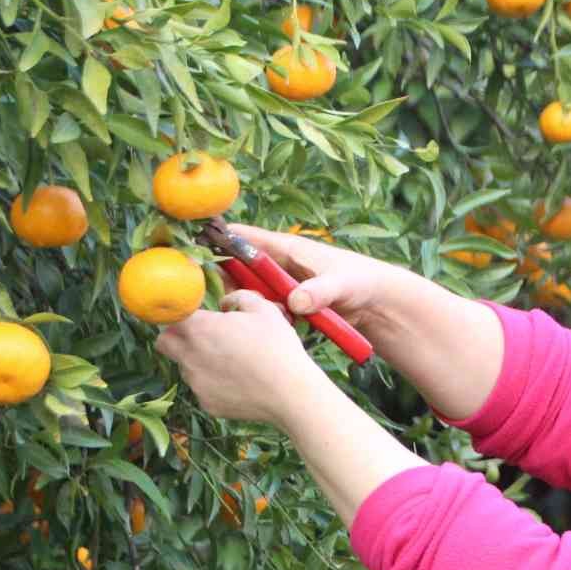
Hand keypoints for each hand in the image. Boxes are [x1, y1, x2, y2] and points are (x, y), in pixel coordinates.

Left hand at [154, 291, 317, 425]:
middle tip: (201, 337)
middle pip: (164, 343)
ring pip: (185, 367)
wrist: (291, 393)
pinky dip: (213, 384)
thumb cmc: (278, 347)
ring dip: (197, 361)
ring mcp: (196, 383)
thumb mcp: (263, 309)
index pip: (169, 317)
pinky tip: (238, 382)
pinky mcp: (207, 404)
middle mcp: (190, 356)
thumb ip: (238, 298)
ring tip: (230, 363)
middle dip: (175, 337)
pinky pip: (202, 389)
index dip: (179, 314)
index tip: (192, 315)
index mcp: (200, 328)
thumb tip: (225, 304)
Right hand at [216, 223, 409, 330]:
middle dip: (221, 281)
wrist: (380, 305)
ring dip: (239, 304)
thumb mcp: (340, 286)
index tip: (190, 252)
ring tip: (230, 317)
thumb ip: (319, 293)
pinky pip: (262, 309)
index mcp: (287, 248)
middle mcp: (279, 264)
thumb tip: (295, 303)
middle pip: (237, 268)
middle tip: (204, 298)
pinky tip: (252, 330)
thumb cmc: (361, 283)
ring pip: (247, 292)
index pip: (244, 238)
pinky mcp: (286, 305)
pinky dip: (255, 318)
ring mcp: (281, 286)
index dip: (217, 242)